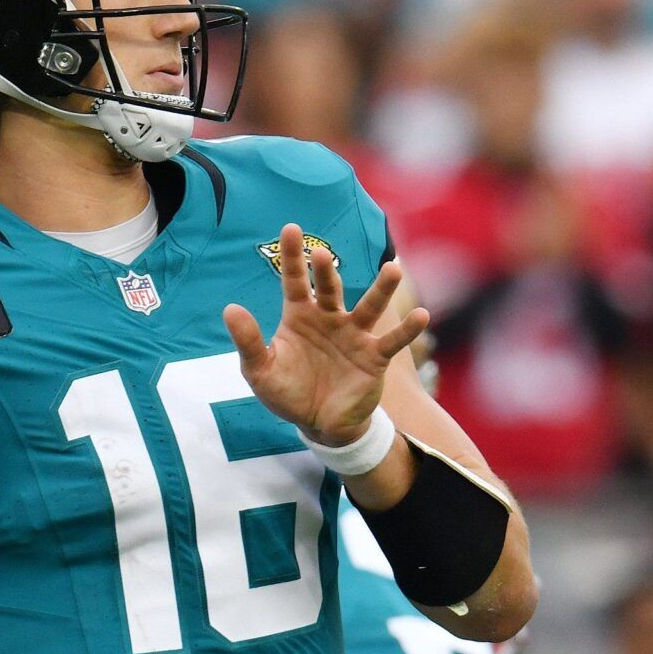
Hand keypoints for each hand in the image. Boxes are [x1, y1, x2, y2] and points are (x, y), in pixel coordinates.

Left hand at [223, 226, 427, 444]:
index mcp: (300, 316)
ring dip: (382, 289)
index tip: (291, 228)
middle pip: (331, 288)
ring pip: (370, 306)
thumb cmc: (288, 393)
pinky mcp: (374, 357)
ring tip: (393, 269)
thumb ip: (247, 341)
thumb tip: (229, 308)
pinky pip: (392, 341)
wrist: (318, 425)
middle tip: (322, 253)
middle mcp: (329, 319)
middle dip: (326, 271)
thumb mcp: (259, 371)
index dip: (293, 256)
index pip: (295, 281)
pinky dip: (407, 329)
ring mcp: (354, 336)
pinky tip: (422, 316)